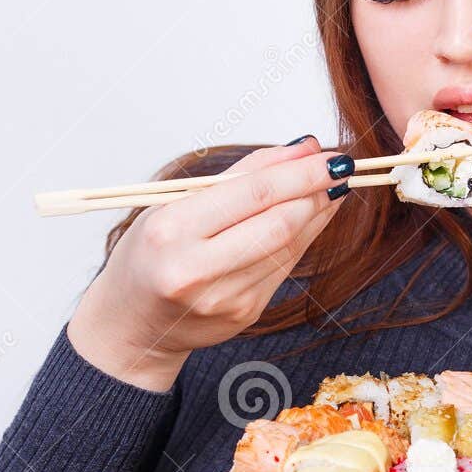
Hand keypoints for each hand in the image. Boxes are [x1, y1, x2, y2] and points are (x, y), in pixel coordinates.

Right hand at [68, 137, 349, 390]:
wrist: (132, 322)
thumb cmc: (150, 254)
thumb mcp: (175, 203)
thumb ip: (239, 176)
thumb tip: (300, 149)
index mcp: (171, 230)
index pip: (253, 193)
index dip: (299, 172)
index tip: (327, 153)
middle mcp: (195, 268)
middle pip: (278, 222)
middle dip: (316, 190)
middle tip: (339, 166)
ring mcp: (223, 297)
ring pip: (288, 246)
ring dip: (317, 212)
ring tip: (333, 186)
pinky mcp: (244, 314)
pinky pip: (284, 267)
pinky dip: (304, 237)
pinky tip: (313, 217)